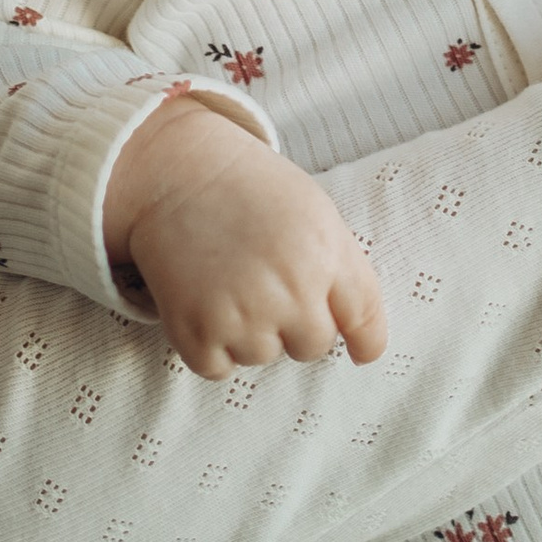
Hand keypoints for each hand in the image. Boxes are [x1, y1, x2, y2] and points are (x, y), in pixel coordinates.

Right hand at [102, 98, 386, 379]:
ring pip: (264, 357)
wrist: (175, 173)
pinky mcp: (196, 334)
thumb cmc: (251, 191)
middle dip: (298, 325)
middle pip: (313, 347)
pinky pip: (218, 368)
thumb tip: (360, 338)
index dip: (366, 340)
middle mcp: (289, 293)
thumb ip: (343, 272)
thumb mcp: (315, 214)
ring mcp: (241, 317)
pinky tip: (205, 301)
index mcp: (324, 256)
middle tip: (268, 284)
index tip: (363, 353)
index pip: (362, 318)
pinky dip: (212, 346)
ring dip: (251, 333)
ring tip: (231, 282)